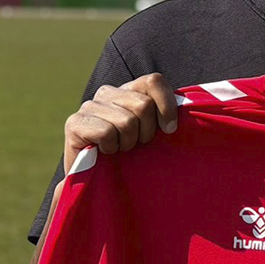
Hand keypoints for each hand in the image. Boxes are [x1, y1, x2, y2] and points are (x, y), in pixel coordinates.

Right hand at [62, 73, 178, 172]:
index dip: (166, 106)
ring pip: (126, 121)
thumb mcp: (154, 133)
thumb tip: (191, 107)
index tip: (169, 130)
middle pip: (143, 105)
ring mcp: (89, 106)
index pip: (153, 81)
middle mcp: (107, 92)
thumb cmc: (133, 156)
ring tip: (120, 149)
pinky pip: (106, 133)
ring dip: (128, 143)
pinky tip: (105, 152)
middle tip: (137, 144)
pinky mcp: (74, 123)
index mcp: (129, 90)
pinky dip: (111, 149)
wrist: (98, 182)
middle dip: (146, 132)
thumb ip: (167, 116)